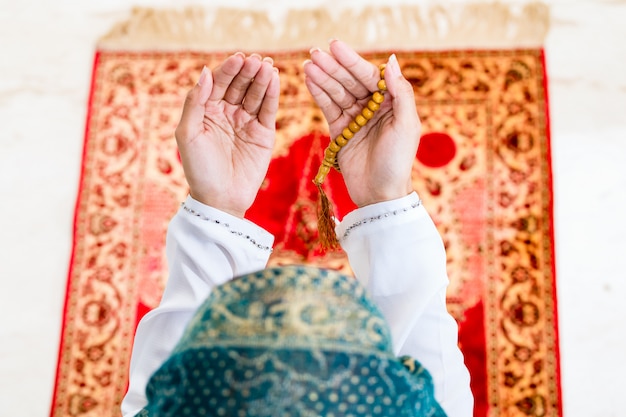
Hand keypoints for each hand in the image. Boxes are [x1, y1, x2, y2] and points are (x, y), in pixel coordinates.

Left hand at [175, 53, 279, 217]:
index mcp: (207, 110)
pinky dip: (272, 94)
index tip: (238, 59)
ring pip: (255, 94)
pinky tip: (275, 79)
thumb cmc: (199, 169)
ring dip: (261, 79)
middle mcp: (227, 112)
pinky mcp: (263, 133)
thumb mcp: (188, 134)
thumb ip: (194, 102)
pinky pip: (268, 109)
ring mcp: (246, 122)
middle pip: (239, 85)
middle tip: (256, 60)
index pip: (219, 82)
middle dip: (247, 71)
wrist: (220, 199)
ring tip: (267, 66)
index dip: (228, 70)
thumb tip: (205, 72)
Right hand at [303, 40, 419, 206]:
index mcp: (391, 103)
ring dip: (323, 78)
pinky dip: (319, 94)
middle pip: (350, 81)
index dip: (352, 61)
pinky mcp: (341, 132)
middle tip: (315, 52)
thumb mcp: (407, 125)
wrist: (380, 194)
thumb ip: (400, 92)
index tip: (335, 46)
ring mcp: (356, 119)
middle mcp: (373, 107)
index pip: (369, 76)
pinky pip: (329, 108)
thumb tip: (391, 61)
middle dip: (333, 67)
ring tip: (308, 64)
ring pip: (337, 93)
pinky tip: (309, 80)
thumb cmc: (398, 161)